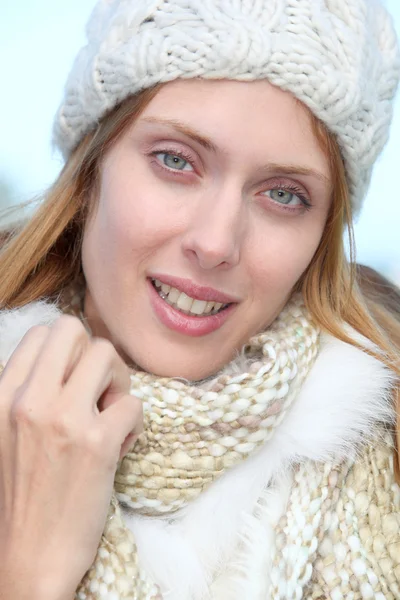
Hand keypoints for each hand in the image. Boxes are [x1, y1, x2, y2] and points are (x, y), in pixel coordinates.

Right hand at [0, 316, 142, 598]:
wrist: (27, 559)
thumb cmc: (19, 496)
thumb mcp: (2, 433)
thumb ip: (22, 393)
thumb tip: (60, 360)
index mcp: (2, 396)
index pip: (43, 334)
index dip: (69, 352)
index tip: (76, 381)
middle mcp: (28, 401)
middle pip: (73, 329)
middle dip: (94, 354)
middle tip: (99, 389)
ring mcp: (64, 420)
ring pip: (106, 353)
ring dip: (118, 382)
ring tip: (111, 414)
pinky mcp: (98, 444)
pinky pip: (134, 403)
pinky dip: (134, 424)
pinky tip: (118, 447)